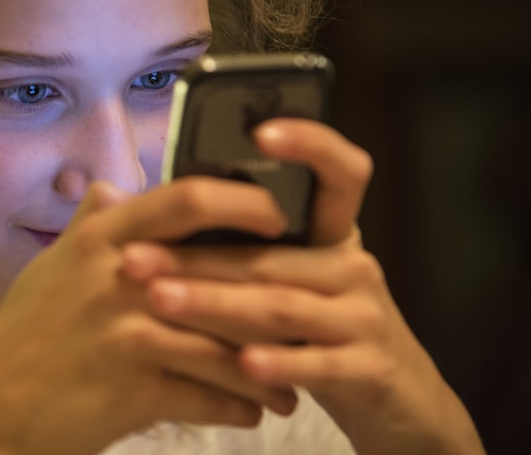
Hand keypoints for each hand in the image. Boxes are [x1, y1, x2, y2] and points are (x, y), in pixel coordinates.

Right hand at [0, 175, 302, 454]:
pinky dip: (241, 406)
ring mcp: (129, 334)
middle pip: (226, 274)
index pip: (187, 198)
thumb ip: (88, 228)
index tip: (277, 215)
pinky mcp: (136, 389)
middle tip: (308, 311)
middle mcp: (119, 278)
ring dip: (268, 368)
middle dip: (276, 298)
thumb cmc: (22, 337)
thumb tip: (111, 190)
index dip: (243, 200)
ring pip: (229, 344)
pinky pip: (211, 396)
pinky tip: (256, 411)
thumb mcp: (50, 269)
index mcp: (102, 239)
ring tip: (289, 382)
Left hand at [120, 119, 485, 454]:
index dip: (309, 145)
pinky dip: (277, 364)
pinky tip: (238, 365)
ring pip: (281, 305)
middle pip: (269, 254)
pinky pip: (316, 365)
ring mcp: (365, 317)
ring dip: (215, 304)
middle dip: (194, 256)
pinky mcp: (370, 369)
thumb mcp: (289, 280)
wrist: (398, 399)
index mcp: (331, 235)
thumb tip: (140, 201)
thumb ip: (235, 246)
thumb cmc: (319, 330)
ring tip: (161, 300)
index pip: (339, 173)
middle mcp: (352, 266)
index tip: (260, 131)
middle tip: (133, 257)